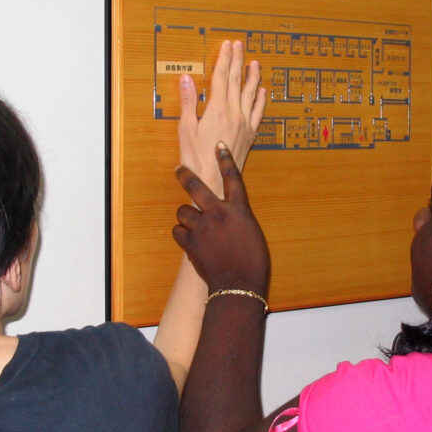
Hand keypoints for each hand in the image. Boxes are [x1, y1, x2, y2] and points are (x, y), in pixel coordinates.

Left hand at [172, 144, 269, 295]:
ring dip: (185, 217)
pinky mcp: (190, 243)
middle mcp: (219, 213)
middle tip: (179, 169)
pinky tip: (188, 240)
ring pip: (183, 211)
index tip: (218, 146)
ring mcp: (202, 227)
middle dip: (185, 175)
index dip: (225, 160)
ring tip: (191, 225)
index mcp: (239, 210)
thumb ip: (237, 220)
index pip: (232, 178)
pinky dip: (181, 234)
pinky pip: (177, 231)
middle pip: (196, 186)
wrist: (238, 285)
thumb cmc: (253, 263)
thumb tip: (225, 218)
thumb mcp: (252, 235)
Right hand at [178, 39, 265, 195]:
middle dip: (238, 61)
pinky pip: (258, 113)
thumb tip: (187, 79)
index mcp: (217, 108)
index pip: (222, 76)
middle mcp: (234, 112)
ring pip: (251, 94)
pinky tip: (262, 91)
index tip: (227, 45)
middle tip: (239, 45)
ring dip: (253, 76)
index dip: (224, 59)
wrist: (214, 183)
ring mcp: (245, 123)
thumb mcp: (186, 129)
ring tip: (255, 63)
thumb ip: (189, 102)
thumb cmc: (195, 159)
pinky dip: (261, 100)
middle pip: (237, 80)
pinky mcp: (250, 135)